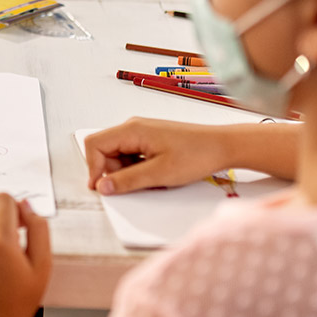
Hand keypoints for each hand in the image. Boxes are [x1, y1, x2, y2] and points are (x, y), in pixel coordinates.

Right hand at [82, 117, 232, 194]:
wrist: (223, 146)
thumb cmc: (196, 155)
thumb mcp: (159, 174)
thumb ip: (127, 180)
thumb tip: (102, 186)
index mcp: (131, 129)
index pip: (95, 145)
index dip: (93, 168)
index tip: (102, 188)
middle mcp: (133, 127)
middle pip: (104, 150)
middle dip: (112, 171)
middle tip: (133, 185)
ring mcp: (141, 133)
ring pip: (117, 155)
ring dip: (126, 172)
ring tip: (151, 179)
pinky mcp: (150, 140)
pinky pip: (131, 155)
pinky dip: (136, 169)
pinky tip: (155, 175)